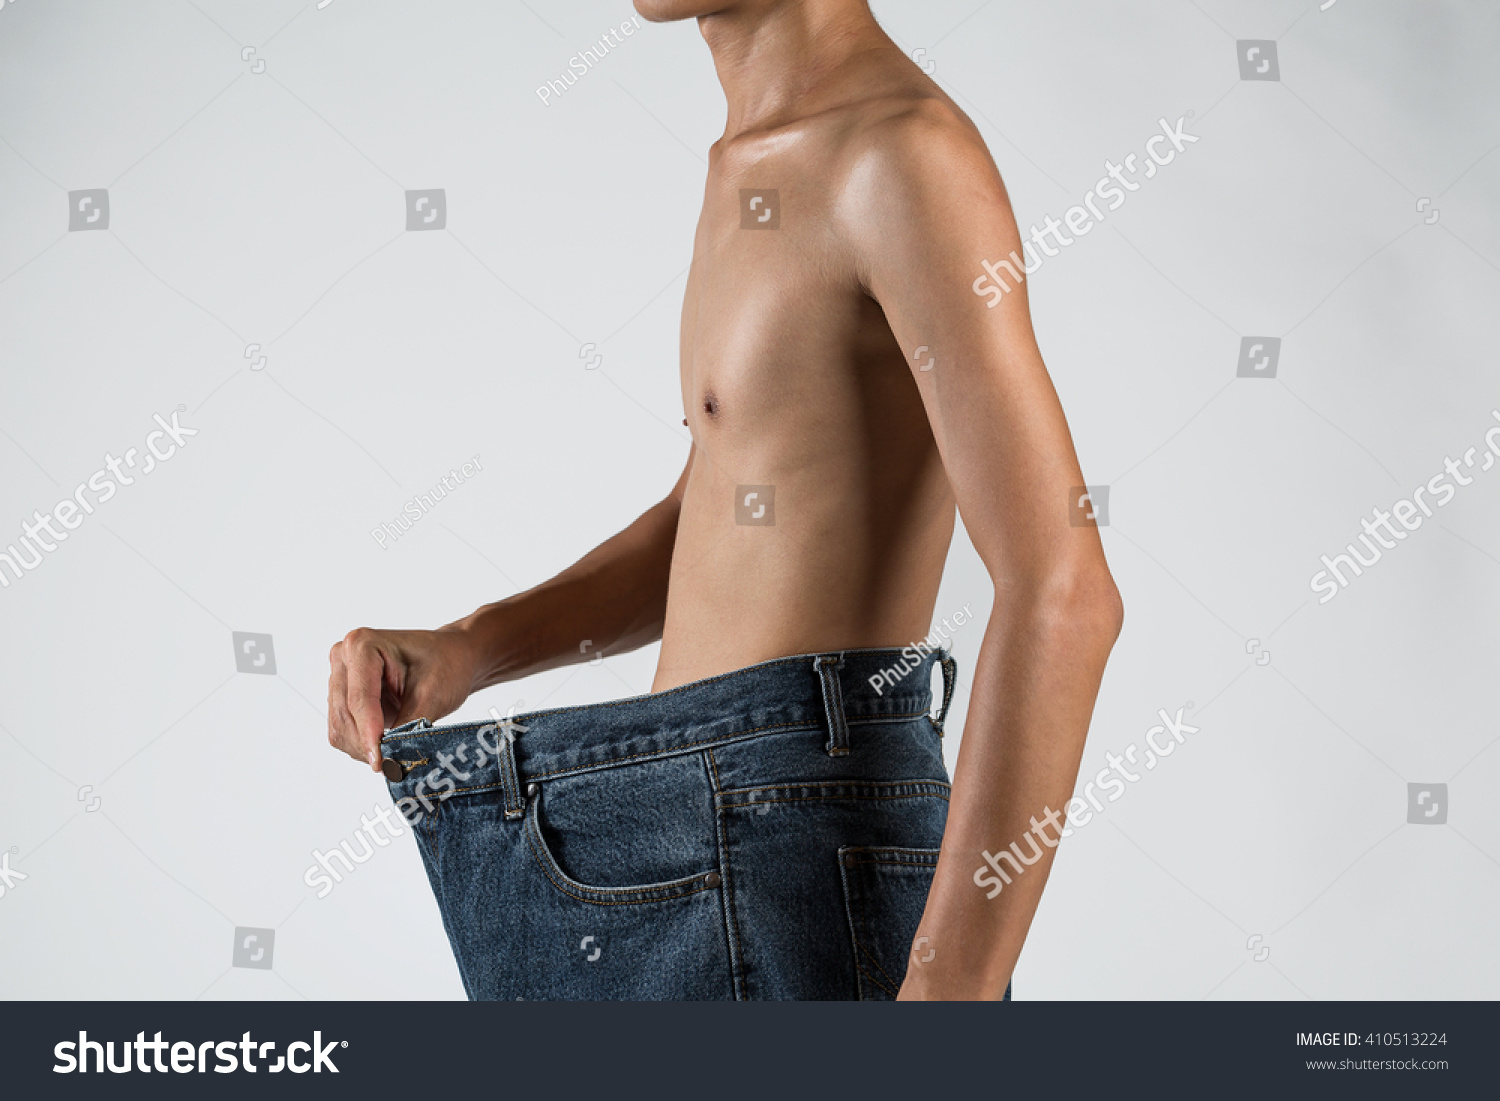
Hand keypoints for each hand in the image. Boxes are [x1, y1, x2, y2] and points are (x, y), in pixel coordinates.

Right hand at [326, 627, 478, 770]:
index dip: (369, 734)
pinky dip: (361, 744)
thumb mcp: (432, 696)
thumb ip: (407, 729)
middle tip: (394, 765)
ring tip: (395, 750)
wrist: (452, 656)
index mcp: (363, 644)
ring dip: (363, 747)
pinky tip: (386, 742)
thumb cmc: (446, 665)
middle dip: (367, 744)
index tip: (380, 762)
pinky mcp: (342, 696)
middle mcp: (344, 656)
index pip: (359, 699)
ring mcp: (340, 676)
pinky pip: (342, 730)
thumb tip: (390, 763)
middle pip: (344, 715)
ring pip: (339, 727)